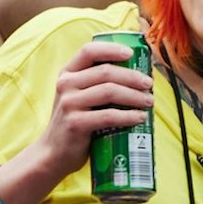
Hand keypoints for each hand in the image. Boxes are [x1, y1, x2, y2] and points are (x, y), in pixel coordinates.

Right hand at [27, 40, 153, 178]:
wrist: (53, 153)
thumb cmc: (75, 122)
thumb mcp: (77, 97)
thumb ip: (95, 84)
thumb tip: (136, 75)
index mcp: (67, 73)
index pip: (89, 51)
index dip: (112, 49)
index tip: (132, 53)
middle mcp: (66, 85)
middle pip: (106, 72)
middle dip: (132, 76)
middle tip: (149, 84)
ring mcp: (69, 104)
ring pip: (110, 91)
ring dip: (135, 95)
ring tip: (149, 101)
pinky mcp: (76, 123)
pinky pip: (109, 115)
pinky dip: (129, 115)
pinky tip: (140, 117)